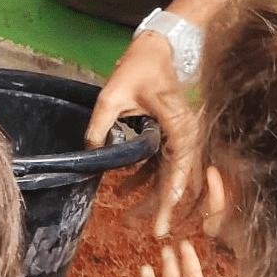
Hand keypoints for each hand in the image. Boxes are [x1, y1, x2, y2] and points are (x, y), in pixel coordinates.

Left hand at [86, 32, 200, 236]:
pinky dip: (144, 177)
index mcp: (180, 132)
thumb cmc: (140, 67)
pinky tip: (123, 188)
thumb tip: (90, 151)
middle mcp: (186, 139)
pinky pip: (159, 163)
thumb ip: (101, 122)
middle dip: (156, 208)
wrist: (157, 46)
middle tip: (137, 229)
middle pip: (173, 182)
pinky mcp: (169, 135)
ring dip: (147, 195)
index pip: (176, 177)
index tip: (160, 229)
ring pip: (166, 176)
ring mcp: (179, 138)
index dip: (167, 205)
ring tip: (126, 216)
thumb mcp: (114, 93)